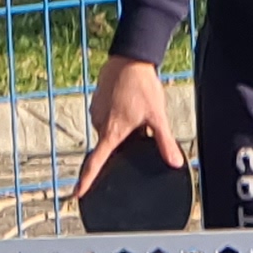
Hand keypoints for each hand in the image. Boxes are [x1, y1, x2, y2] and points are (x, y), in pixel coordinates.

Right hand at [70, 57, 182, 201]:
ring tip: (137, 110)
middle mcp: (99, 124)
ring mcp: (96, 112)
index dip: (87, 180)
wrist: (129, 58)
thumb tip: (175, 163)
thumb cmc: (142, 86)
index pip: (96, 162)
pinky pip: (107, 117)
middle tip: (140, 125)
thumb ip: (165, 142)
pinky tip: (130, 103)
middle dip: (123, 142)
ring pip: (110, 129)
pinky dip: (118, 116)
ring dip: (122, 127)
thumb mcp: (157, 116)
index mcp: (112, 132)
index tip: (77, 193)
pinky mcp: (97, 102)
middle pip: (109, 144)